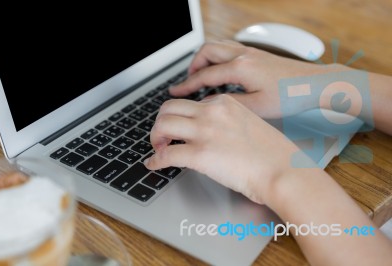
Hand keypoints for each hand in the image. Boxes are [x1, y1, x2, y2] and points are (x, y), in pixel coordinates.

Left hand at [144, 94, 298, 204]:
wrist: (284, 170)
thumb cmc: (273, 154)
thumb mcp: (250, 125)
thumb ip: (227, 123)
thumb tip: (210, 135)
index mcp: (225, 103)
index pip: (190, 103)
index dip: (178, 116)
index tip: (176, 127)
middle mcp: (211, 112)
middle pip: (169, 108)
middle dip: (160, 122)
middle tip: (162, 137)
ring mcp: (204, 132)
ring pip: (162, 125)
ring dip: (154, 138)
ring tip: (158, 149)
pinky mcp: (200, 154)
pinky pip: (165, 154)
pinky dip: (155, 160)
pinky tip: (154, 165)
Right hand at [169, 39, 348, 118]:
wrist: (314, 84)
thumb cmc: (290, 97)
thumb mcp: (257, 108)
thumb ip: (230, 104)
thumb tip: (210, 105)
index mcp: (241, 69)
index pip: (205, 75)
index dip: (187, 85)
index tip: (175, 92)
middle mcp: (243, 55)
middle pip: (207, 51)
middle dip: (193, 66)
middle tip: (187, 82)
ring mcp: (250, 52)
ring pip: (218, 46)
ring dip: (205, 59)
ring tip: (201, 75)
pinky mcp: (257, 54)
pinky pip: (229, 48)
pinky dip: (218, 57)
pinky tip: (222, 71)